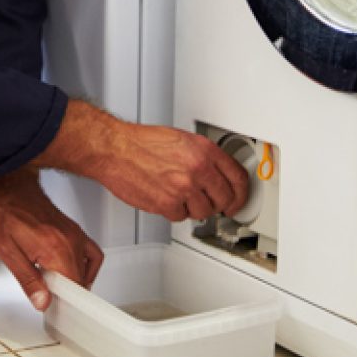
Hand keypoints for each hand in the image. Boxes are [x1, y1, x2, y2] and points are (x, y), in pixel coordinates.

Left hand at [0, 167, 103, 311]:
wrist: (8, 186)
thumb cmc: (4, 213)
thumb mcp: (7, 252)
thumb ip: (28, 280)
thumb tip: (43, 302)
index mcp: (55, 249)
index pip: (74, 287)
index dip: (65, 303)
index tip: (54, 308)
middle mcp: (69, 241)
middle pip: (81, 280)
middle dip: (68, 294)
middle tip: (49, 299)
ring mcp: (74, 233)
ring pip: (87, 268)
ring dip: (76, 281)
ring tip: (58, 287)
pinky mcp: (73, 228)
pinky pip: (91, 252)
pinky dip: (87, 265)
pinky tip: (74, 270)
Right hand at [33, 100, 248, 221]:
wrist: (115, 149)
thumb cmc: (142, 142)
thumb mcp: (181, 140)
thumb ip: (202, 156)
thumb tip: (217, 173)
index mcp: (204, 150)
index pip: (238, 177)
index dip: (241, 193)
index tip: (239, 200)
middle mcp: (197, 169)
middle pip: (224, 199)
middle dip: (219, 204)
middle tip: (210, 202)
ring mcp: (184, 188)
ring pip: (203, 212)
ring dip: (194, 208)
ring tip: (180, 195)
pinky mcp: (168, 204)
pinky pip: (181, 217)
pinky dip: (175, 211)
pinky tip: (166, 197)